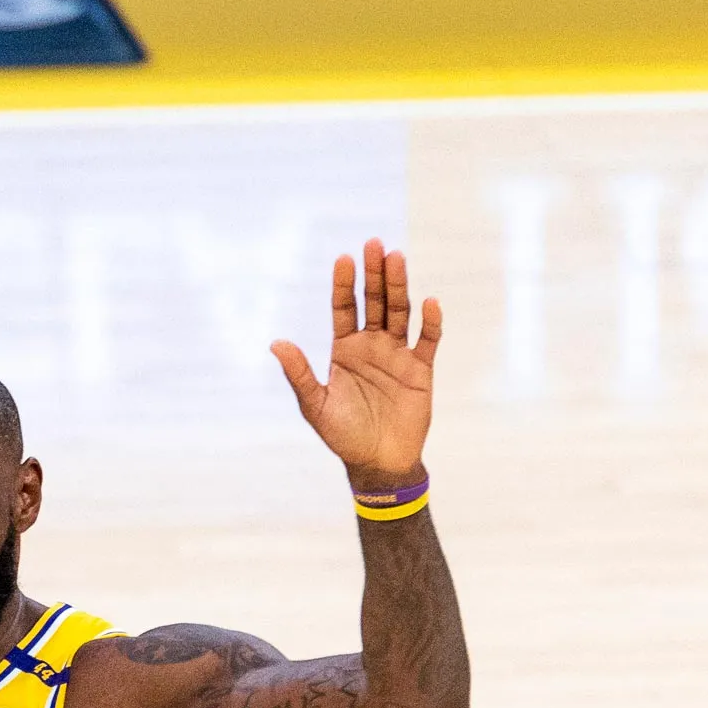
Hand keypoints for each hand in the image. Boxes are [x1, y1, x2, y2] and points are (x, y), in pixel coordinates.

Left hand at [270, 239, 441, 489]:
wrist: (377, 462)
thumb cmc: (343, 434)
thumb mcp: (315, 405)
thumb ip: (299, 374)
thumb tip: (276, 343)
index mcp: (344, 349)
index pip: (344, 308)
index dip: (344, 284)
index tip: (343, 258)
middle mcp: (371, 345)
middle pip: (375, 302)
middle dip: (374, 274)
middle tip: (374, 244)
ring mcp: (397, 355)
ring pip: (400, 313)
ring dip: (399, 286)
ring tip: (397, 258)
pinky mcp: (421, 370)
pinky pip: (428, 341)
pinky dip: (431, 322)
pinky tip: (430, 302)